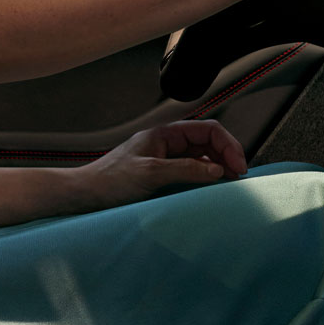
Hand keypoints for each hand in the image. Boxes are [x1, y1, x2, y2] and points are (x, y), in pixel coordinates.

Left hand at [77, 120, 247, 209]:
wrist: (84, 194)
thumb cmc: (109, 181)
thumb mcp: (150, 174)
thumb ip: (185, 169)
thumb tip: (217, 169)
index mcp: (164, 134)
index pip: (207, 130)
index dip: (228, 145)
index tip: (239, 167)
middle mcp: (166, 144)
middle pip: (207, 143)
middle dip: (227, 156)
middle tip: (239, 178)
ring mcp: (164, 159)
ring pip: (201, 158)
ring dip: (218, 167)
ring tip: (230, 184)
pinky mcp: (161, 175)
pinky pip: (190, 172)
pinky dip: (205, 178)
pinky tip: (210, 190)